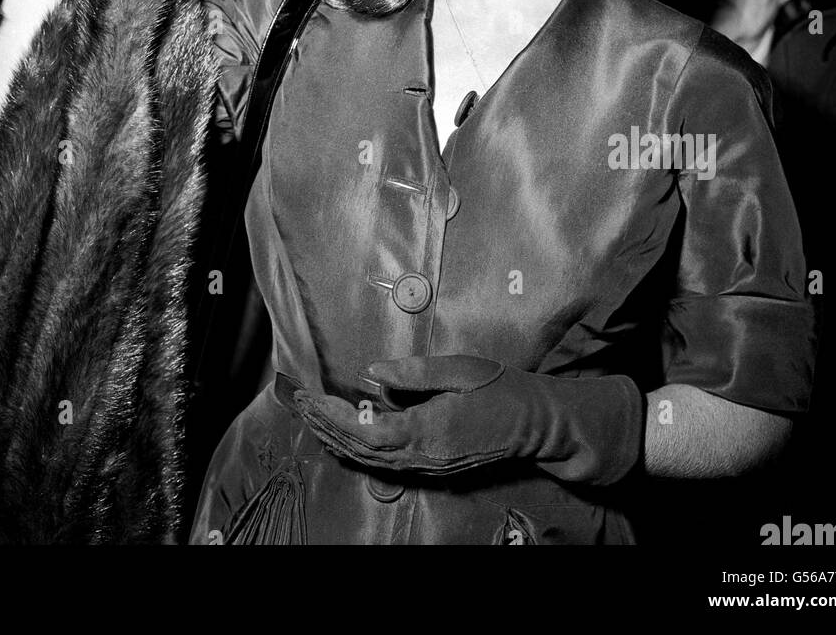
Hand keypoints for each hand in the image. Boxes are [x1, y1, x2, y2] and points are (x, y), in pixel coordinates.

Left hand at [293, 355, 643, 484]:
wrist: (536, 424)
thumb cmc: (500, 389)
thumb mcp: (459, 369)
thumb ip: (413, 373)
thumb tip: (371, 374)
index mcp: (429, 429)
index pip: (366, 430)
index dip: (332, 416)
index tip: (309, 396)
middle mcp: (424, 455)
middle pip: (361, 450)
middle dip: (324, 427)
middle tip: (299, 404)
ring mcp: (428, 466)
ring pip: (370, 461)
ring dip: (336, 440)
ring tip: (311, 417)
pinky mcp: (433, 466)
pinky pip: (386, 462)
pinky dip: (358, 448)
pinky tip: (344, 434)